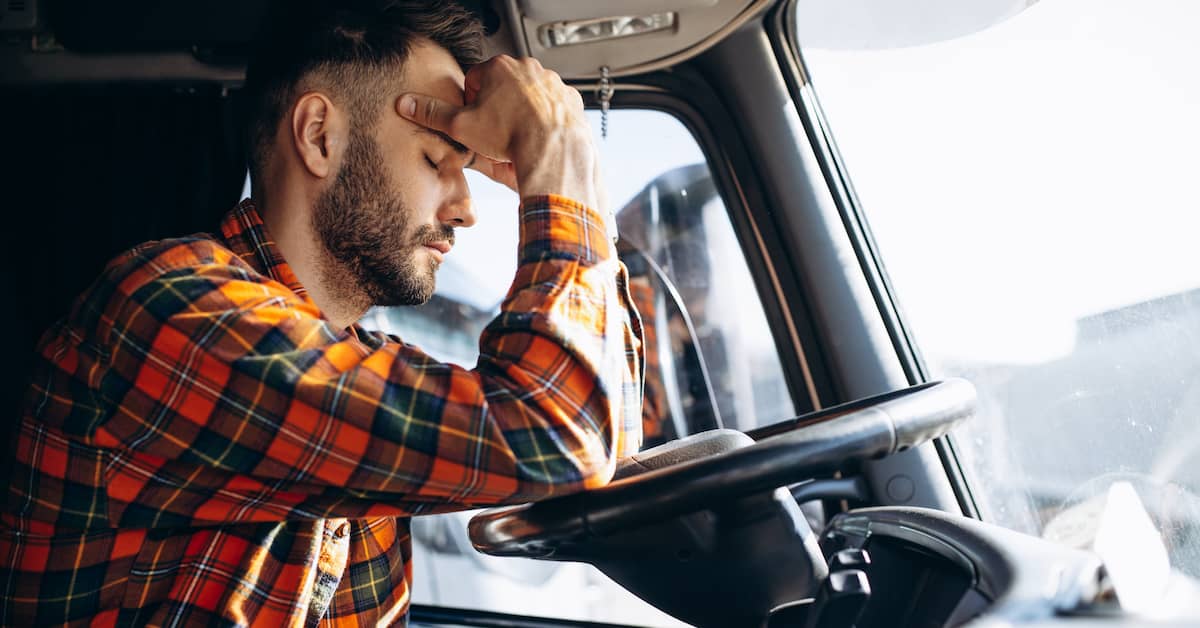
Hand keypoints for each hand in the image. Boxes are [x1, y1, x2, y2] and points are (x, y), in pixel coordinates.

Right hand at [397, 55, 600, 209]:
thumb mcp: (461, 126)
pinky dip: (544, 121)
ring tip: (518, 138)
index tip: (476, 121)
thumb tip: (406, 104)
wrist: (553, 151)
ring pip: (528, 98)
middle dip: (497, 109)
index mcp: (499, 67)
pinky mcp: (570, 99)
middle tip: (496, 134)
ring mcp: (552, 82)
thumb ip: (433, 113)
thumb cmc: (510, 136)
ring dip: (520, 114)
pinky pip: (551, 108)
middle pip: (503, 88)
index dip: (471, 105)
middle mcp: (528, 68)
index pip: (475, 80)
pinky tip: (539, 137)